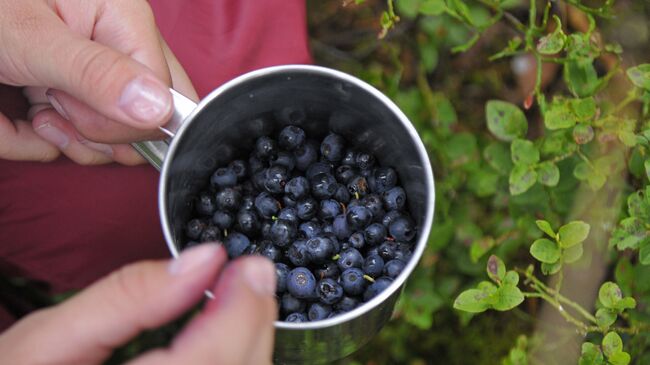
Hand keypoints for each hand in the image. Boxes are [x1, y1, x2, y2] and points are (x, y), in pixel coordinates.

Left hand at [0, 0, 197, 164]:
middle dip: (94, 129)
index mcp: (124, 19)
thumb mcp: (31, 38)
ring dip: (67, 138)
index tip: (70, 111)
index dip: (125, 119)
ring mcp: (91, 74)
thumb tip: (159, 111)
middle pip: (141, 118)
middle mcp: (115, 47)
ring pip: (109, 136)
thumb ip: (96, 75)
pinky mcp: (67, 92)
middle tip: (50, 104)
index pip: (163, 93)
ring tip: (32, 108)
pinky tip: (21, 115)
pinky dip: (42, 139)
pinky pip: (73, 137)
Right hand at [0, 245, 277, 363]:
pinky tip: (219, 335)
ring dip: (248, 341)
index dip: (242, 312)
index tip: (250, 265)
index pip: (211, 362)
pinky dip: (233, 357)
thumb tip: (205, 258)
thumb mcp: (46, 340)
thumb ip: (128, 298)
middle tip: (251, 274)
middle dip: (253, 322)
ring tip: (239, 298)